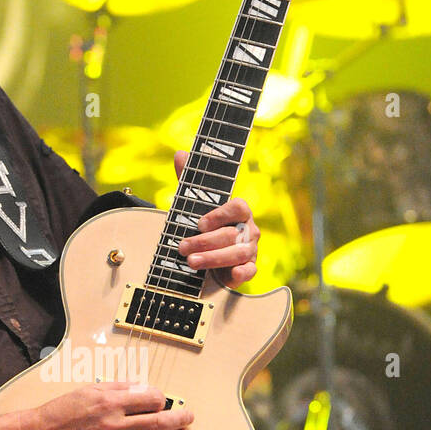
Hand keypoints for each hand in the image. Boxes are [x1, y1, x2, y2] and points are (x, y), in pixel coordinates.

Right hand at [31, 382, 193, 429]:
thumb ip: (119, 388)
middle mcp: (115, 425)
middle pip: (159, 422)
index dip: (162, 399)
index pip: (151, 399)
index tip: (163, 401)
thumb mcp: (89, 390)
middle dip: (180, 419)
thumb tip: (143, 387)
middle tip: (189, 417)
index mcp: (111, 403)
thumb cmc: (61, 412)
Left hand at [172, 149, 259, 287]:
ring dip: (214, 258)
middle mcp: (248, 229)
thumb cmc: (206, 225)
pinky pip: (250, 271)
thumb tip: (180, 154)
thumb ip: (189, 179)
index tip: (199, 223)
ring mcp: (250, 249)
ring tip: (191, 262)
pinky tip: (230, 276)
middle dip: (205, 242)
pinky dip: (242, 274)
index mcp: (239, 210)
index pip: (238, 207)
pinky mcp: (248, 268)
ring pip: (237, 253)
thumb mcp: (195, 203)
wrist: (212, 251)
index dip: (220, 215)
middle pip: (232, 234)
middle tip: (182, 247)